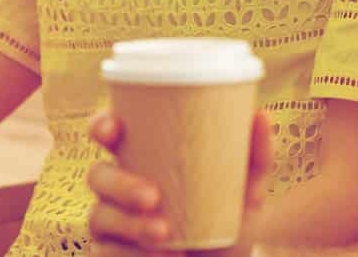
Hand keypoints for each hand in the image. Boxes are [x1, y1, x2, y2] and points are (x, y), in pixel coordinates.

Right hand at [86, 108, 272, 256]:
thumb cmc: (227, 219)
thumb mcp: (246, 192)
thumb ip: (255, 157)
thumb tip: (260, 115)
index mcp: (143, 157)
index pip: (107, 132)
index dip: (101, 124)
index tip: (114, 128)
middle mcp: (119, 186)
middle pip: (97, 174)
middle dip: (121, 184)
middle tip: (154, 197)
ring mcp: (111, 222)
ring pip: (99, 216)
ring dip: (130, 225)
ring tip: (165, 235)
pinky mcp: (111, 254)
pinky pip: (105, 253)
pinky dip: (129, 256)